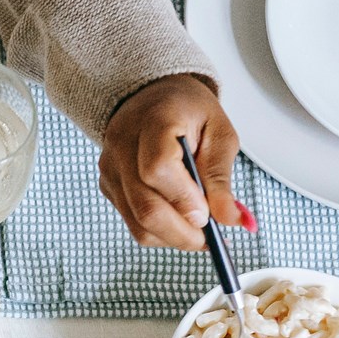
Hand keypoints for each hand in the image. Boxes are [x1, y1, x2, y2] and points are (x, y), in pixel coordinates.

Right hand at [98, 74, 243, 250]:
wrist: (154, 98)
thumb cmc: (188, 111)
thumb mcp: (218, 134)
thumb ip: (221, 178)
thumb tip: (230, 219)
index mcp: (153, 122)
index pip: (157, 169)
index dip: (183, 199)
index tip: (206, 217)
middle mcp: (122, 147)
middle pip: (144, 206)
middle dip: (181, 233)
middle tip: (209, 239)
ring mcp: (111, 169)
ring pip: (137, 222)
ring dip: (171, 237)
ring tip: (198, 233)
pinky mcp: (108, 186)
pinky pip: (132, 222)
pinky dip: (159, 231)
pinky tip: (179, 223)